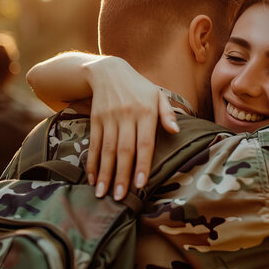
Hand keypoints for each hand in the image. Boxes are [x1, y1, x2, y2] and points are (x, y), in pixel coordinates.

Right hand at [83, 56, 179, 199]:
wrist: (109, 71)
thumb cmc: (140, 88)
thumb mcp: (158, 95)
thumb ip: (168, 114)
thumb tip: (176, 131)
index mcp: (146, 112)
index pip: (145, 143)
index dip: (142, 164)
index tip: (141, 185)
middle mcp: (127, 116)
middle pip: (124, 150)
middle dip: (121, 175)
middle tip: (120, 197)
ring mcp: (109, 118)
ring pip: (106, 150)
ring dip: (104, 173)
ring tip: (102, 194)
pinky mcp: (95, 120)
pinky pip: (93, 144)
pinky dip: (92, 162)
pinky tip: (92, 178)